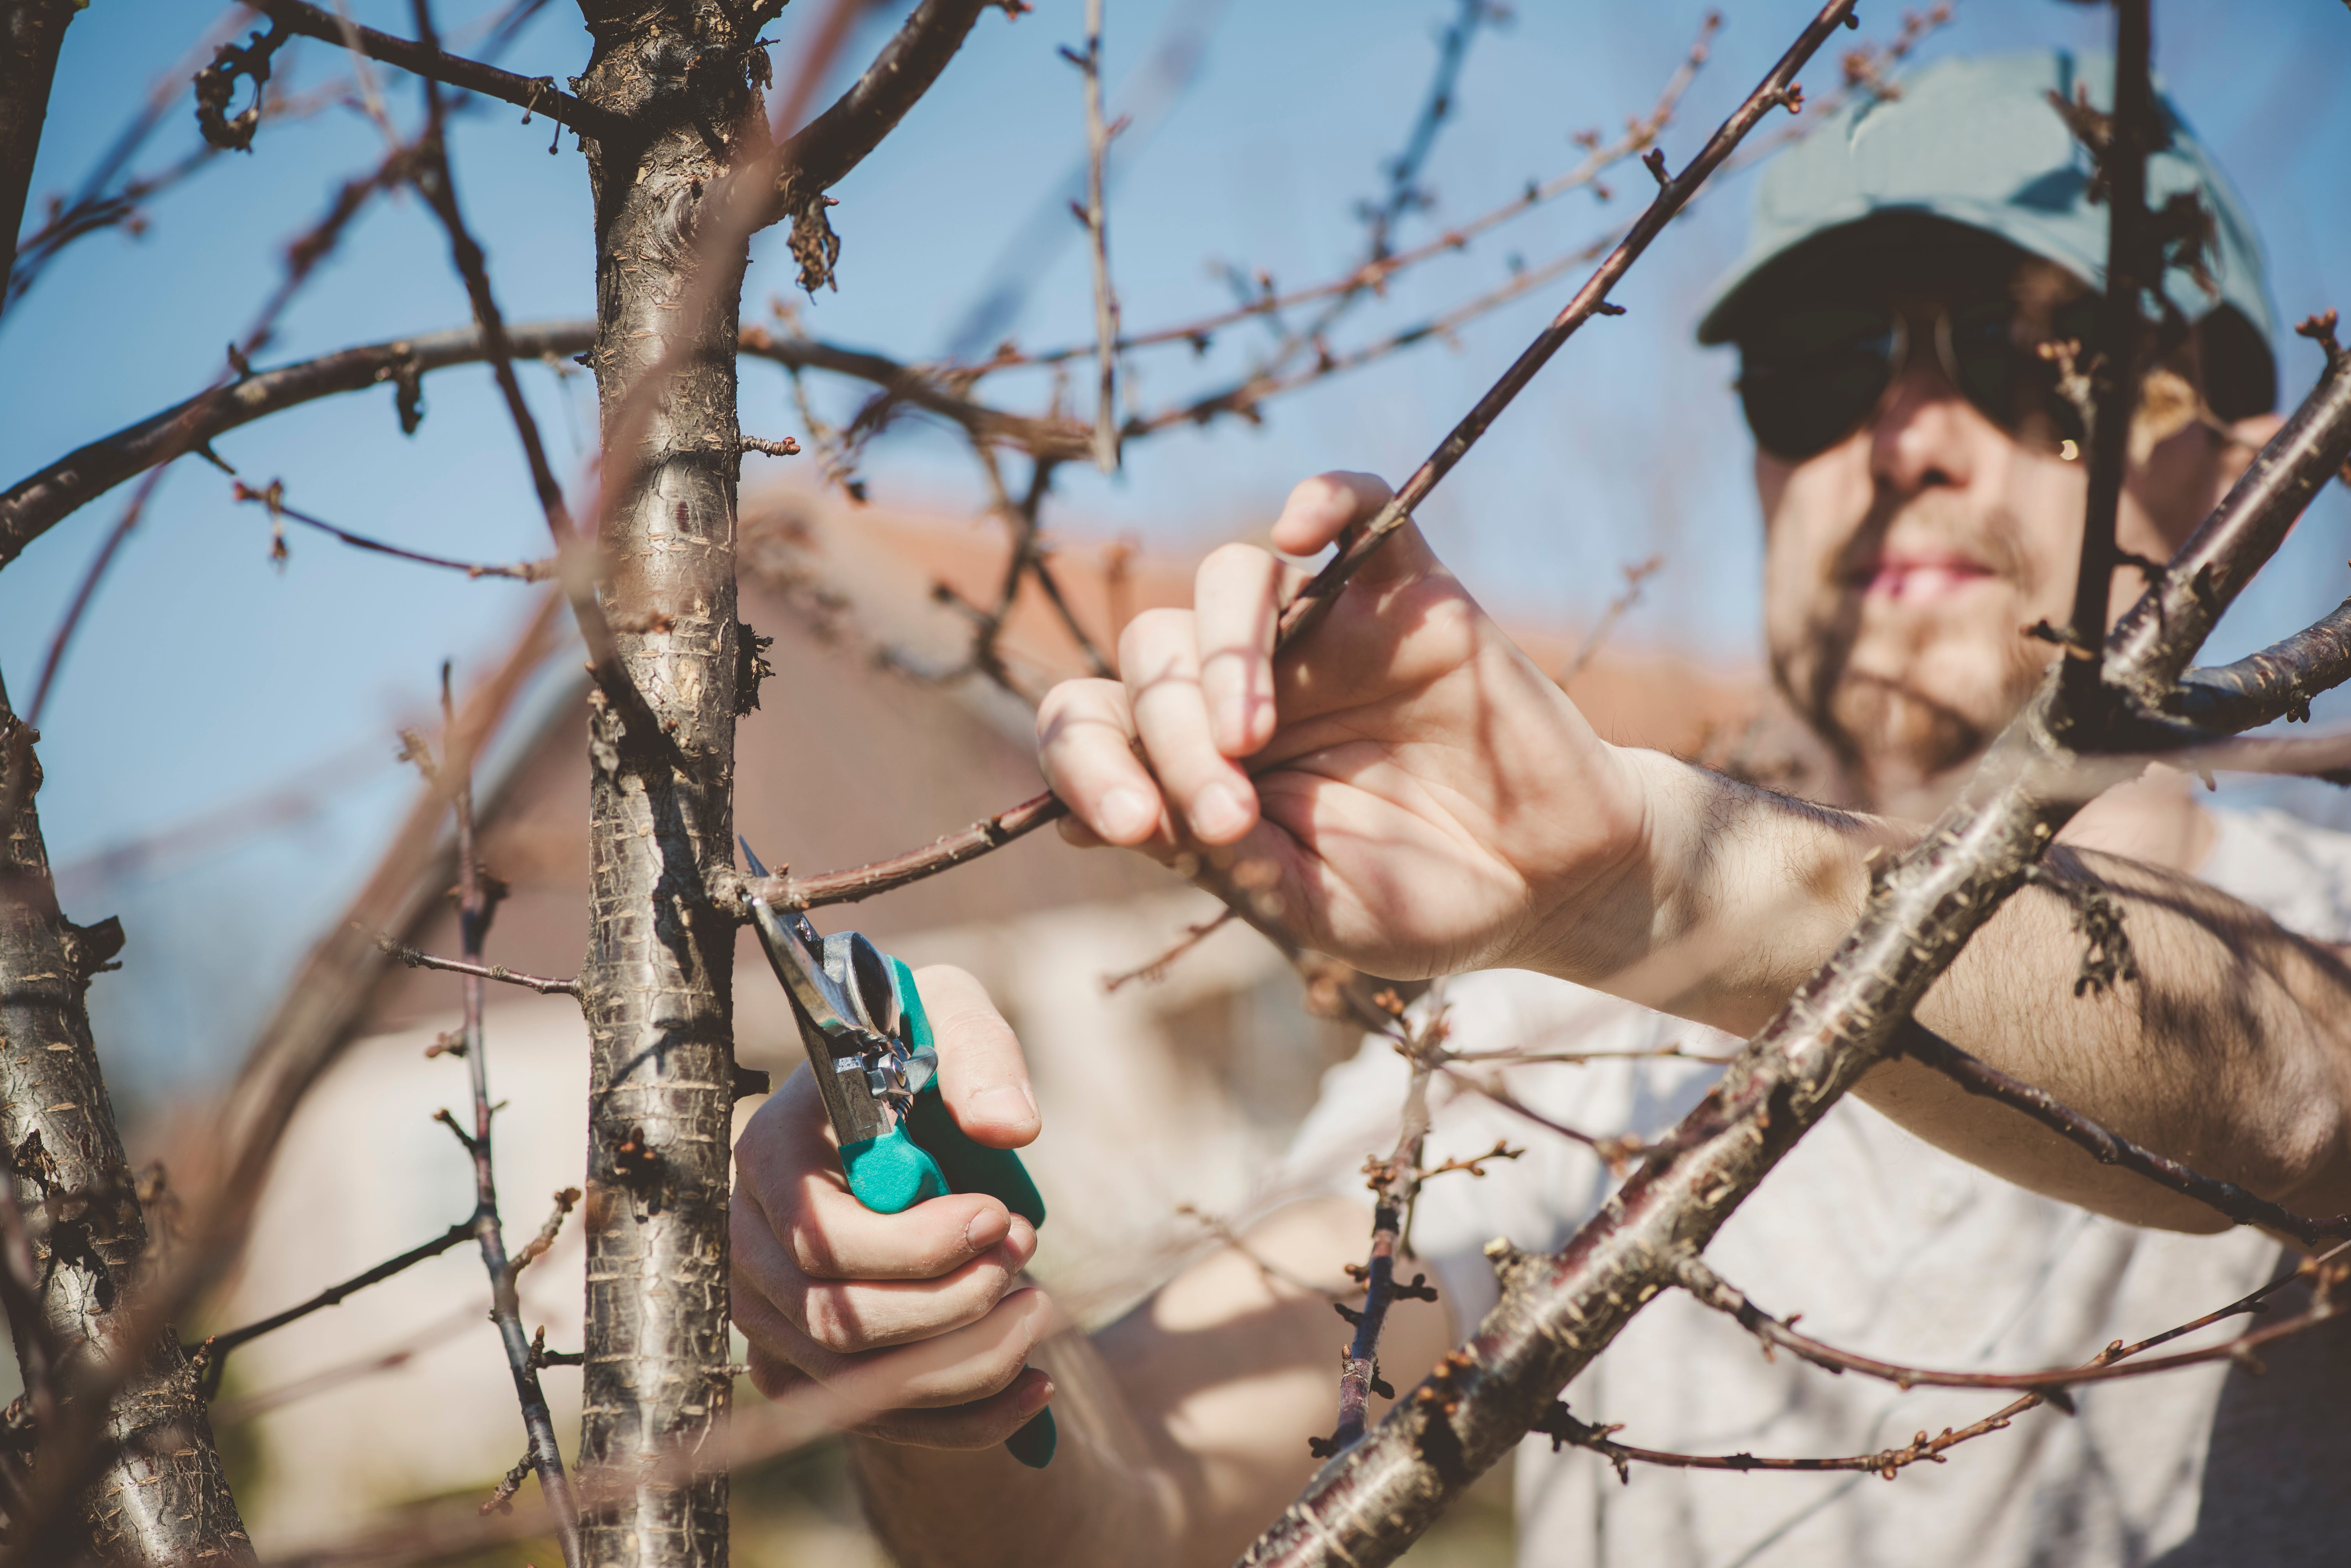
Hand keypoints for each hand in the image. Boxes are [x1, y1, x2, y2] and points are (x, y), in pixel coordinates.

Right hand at [731, 965, 1057, 1446]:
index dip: (919, 1246)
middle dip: (955, 1303)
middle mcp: (751, 1242)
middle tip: (1027, 1252)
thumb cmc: (914, 1052)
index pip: (824, 1238)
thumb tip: (1010, 1127)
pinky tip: (1036, 1385)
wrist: (894, 1103)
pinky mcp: (804, 1362)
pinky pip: (876, 1420)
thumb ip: (978, 1054)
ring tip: (1040, 1307)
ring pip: (863, 1382)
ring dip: (970, 1359)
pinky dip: (965, 1417)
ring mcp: (769, 1312)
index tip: (999, 1214)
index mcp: (770, 1155)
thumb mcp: (948, 1017)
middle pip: (842, 1321)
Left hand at [1036, 472, 1659, 981]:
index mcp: (1199, 758)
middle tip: (1230, 815)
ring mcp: (1323, 630)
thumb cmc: (1415, 901)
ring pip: (1226, 578)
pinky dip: (1324, 495)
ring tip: (1249, 734)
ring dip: (1220, 652)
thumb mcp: (1301, 904)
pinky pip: (1356, 505)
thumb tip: (1084, 822)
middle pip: (1151, 652)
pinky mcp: (1406, 593)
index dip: (1084, 761)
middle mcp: (1245, 681)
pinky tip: (1302, 528)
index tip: (1129, 824)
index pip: (1096, 720)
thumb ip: (1215, 856)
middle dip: (1167, 734)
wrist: (1546, 886)